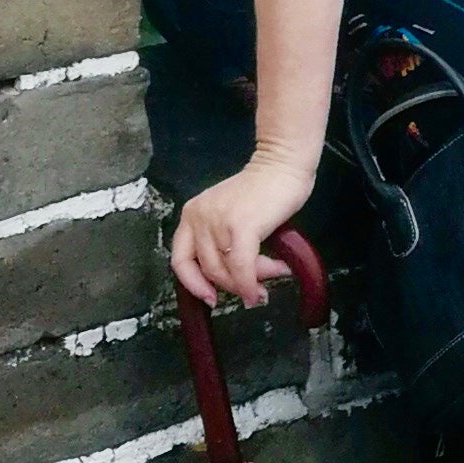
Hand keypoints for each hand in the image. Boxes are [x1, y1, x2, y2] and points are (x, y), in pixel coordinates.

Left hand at [170, 154, 318, 311]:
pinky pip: (242, 267)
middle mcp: (198, 218)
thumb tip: (236, 279)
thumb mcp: (228, 215)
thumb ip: (223, 240)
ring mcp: (218, 222)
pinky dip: (251, 283)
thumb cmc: (263, 190)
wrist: (283, 164)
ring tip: (275, 273)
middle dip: (234, 285)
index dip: (193, 284)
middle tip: (258, 287)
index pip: (180, 260)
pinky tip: (264, 286)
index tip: (210, 298)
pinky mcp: (240, 226)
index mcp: (192, 215)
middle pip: (208, 270)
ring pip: (226, 270)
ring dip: (251, 281)